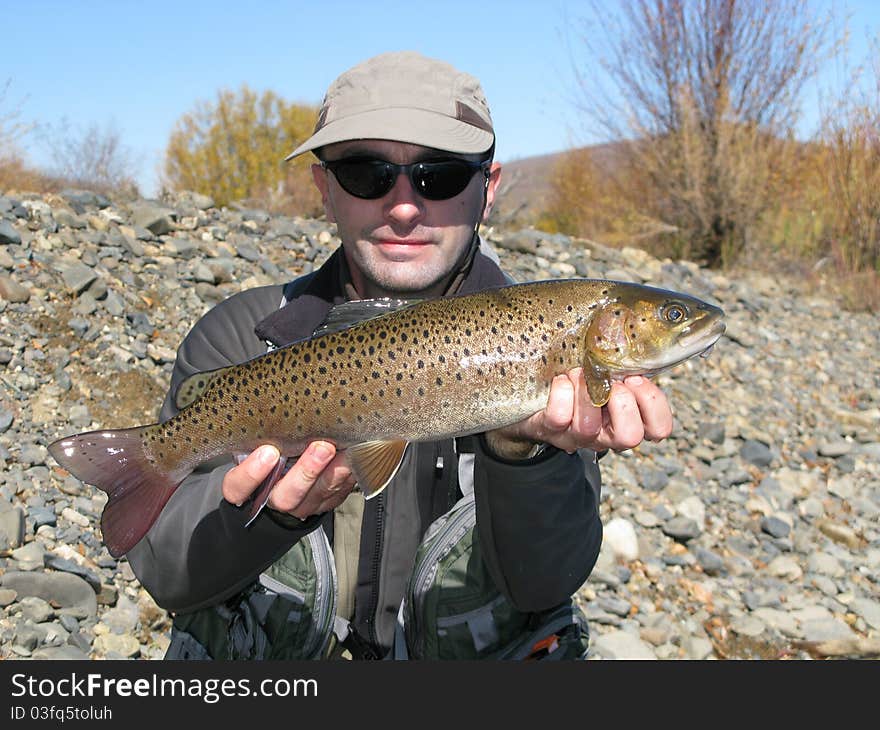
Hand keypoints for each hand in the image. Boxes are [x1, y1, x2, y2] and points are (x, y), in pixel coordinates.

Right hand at [222, 441, 356, 518]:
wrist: (282, 489)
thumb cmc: (265, 455)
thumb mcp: (252, 446)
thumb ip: (259, 434)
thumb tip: (269, 399)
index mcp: (247, 487)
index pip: (238, 488)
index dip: (251, 474)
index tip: (267, 452)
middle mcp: (274, 500)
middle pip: (286, 496)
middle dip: (306, 472)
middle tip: (322, 447)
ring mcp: (303, 505)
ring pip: (318, 496)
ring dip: (334, 473)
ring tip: (347, 450)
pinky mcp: (326, 503)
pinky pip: (340, 493)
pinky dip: (350, 474)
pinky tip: (357, 456)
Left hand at [486, 370, 673, 456]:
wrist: (532, 394)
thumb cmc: (580, 377)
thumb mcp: (609, 370)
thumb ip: (628, 365)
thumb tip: (639, 343)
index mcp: (627, 419)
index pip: (659, 430)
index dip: (653, 405)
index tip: (635, 379)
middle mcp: (604, 435)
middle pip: (630, 437)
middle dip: (622, 403)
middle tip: (610, 381)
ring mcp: (576, 436)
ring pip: (588, 427)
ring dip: (585, 391)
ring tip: (579, 372)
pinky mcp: (548, 429)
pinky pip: (558, 417)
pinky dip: (561, 392)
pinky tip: (560, 379)